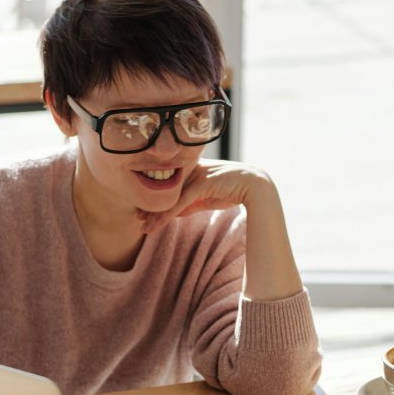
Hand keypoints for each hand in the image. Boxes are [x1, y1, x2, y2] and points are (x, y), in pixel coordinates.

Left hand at [137, 158, 270, 232]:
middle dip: (150, 205)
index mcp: (192, 168)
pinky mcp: (202, 183)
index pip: (169, 184)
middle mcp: (192, 169)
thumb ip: (192, 202)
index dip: (156, 198)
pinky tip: (156, 224)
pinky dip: (166, 215)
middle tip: (138, 218)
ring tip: (144, 226)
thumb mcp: (208, 198)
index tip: (144, 211)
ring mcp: (196, 174)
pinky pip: (180, 202)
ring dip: (155, 213)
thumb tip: (176, 212)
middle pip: (165, 189)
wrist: (256, 186)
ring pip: (170, 197)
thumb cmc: (234, 190)